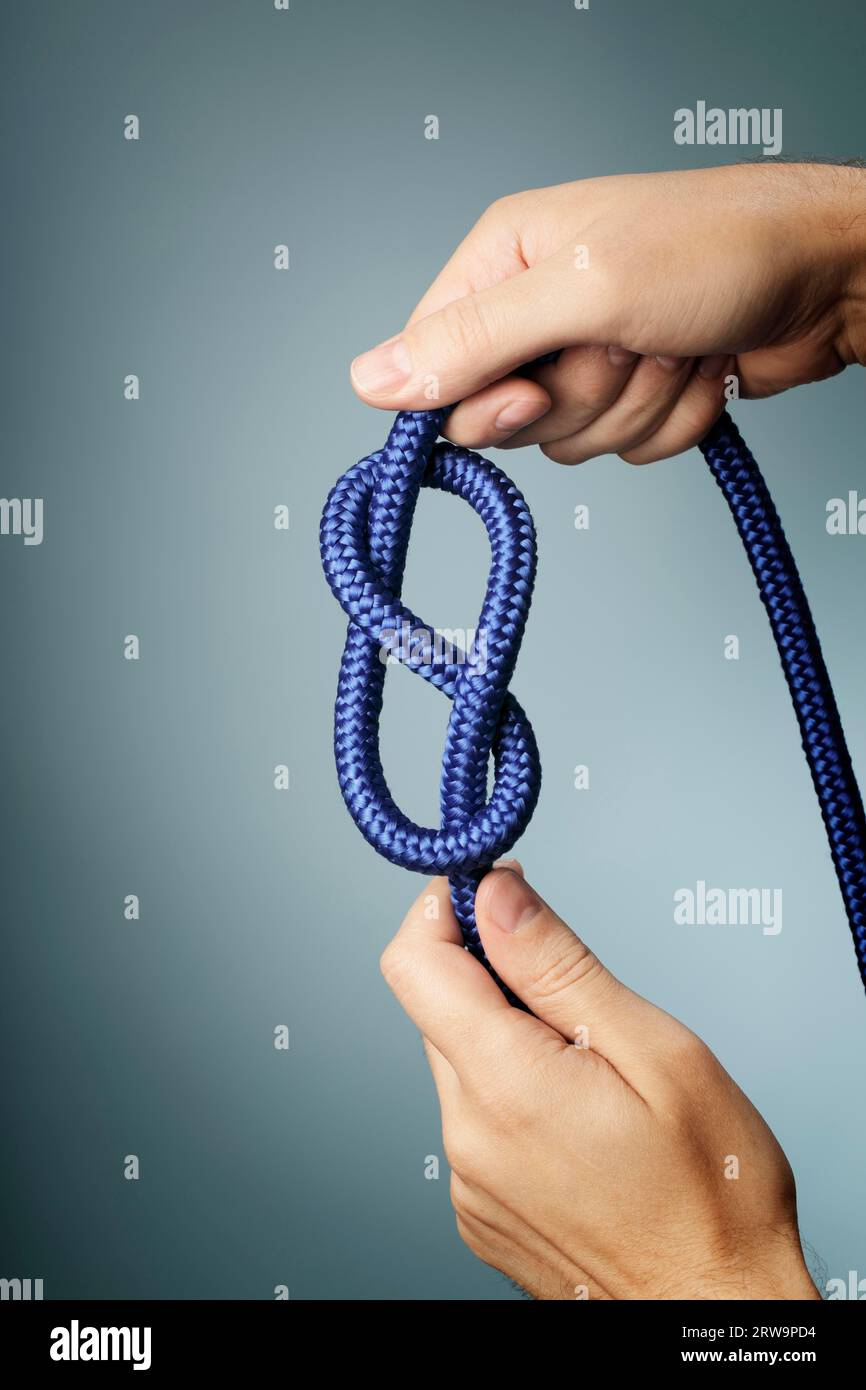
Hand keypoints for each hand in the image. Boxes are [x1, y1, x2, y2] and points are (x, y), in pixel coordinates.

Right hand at [351, 163, 865, 463]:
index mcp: (504, 261)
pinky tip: (702, 366)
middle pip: (508, 416)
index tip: (535, 391)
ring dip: (637, 405)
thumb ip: (473, 340)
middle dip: (580, 397)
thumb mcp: (582, 289)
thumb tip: (370, 381)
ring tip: (675, 343)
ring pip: (571, 441)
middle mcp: (538, 308)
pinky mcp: (637, 391)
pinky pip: (627, 448)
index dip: (484, 399)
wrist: (830, 273)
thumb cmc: (720, 248)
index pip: (436, 366)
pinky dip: (673, 419)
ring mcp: (590, 354)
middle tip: (627, 344)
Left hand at [382, 866, 819, 1299]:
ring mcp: (468, 1181)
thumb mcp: (657, 1052)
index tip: (496, 892)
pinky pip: (475, 1118)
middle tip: (576, 993)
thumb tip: (495, 894)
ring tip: (594, 1071)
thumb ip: (559, 966)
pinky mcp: (478, 1208)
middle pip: (439, 1008)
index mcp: (505, 1086)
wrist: (712, 1314)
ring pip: (460, 1061)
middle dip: (494, 975)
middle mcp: (466, 1136)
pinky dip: (514, 1094)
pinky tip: (581, 1120)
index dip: (447, 908)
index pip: (414, 962)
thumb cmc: (712, 1196)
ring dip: (509, 1038)